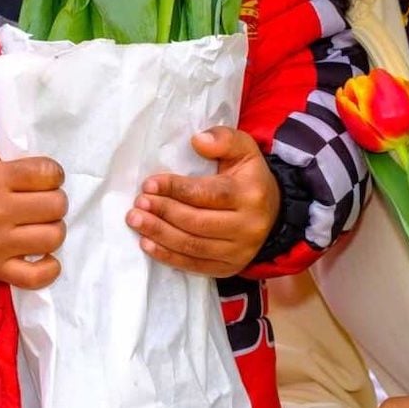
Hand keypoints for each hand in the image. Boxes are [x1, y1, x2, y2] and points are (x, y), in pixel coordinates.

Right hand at [0, 129, 66, 288]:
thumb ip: (11, 138)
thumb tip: (41, 139)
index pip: (48, 173)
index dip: (52, 174)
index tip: (45, 178)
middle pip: (56, 205)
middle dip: (54, 200)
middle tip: (42, 201)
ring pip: (53, 237)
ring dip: (53, 229)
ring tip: (40, 223)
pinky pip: (35, 277)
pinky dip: (49, 269)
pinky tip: (45, 257)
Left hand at [128, 127, 279, 276]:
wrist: (272, 213)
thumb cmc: (248, 177)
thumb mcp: (244, 149)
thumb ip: (223, 139)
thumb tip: (198, 140)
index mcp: (250, 194)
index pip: (209, 194)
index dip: (176, 189)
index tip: (149, 184)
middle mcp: (248, 227)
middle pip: (197, 222)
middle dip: (163, 212)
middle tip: (138, 203)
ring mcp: (239, 252)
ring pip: (193, 246)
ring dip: (159, 234)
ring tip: (136, 220)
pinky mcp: (229, 268)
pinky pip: (194, 266)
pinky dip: (168, 256)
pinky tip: (147, 244)